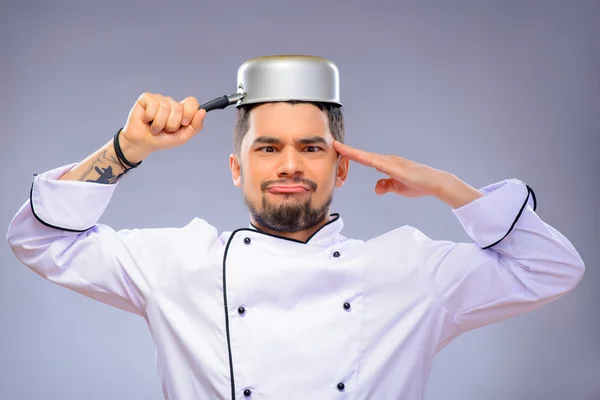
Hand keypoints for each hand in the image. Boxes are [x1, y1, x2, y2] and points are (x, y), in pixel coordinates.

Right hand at [120, 93, 206, 161]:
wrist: (142, 144)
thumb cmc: (162, 140)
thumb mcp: (182, 137)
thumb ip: (195, 126)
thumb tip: (203, 111)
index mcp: (181, 111)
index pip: (192, 102)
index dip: (189, 112)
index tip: (183, 123)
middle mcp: (171, 103)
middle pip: (179, 108)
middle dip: (172, 124)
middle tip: (165, 129)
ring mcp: (159, 99)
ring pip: (166, 107)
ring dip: (159, 123)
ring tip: (155, 128)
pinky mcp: (146, 98)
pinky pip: (153, 105)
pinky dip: (150, 117)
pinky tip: (146, 120)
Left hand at [333, 140, 482, 207]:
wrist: (435, 183)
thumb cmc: (418, 184)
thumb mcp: (397, 187)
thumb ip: (386, 186)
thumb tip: (376, 188)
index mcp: (386, 164)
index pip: (365, 158)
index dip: (352, 154)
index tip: (339, 149)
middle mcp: (388, 160)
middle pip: (364, 155)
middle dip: (349, 150)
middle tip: (334, 144)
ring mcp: (392, 162)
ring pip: (369, 157)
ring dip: (355, 153)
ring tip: (340, 148)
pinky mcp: (397, 168)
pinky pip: (379, 163)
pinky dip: (368, 159)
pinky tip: (359, 157)